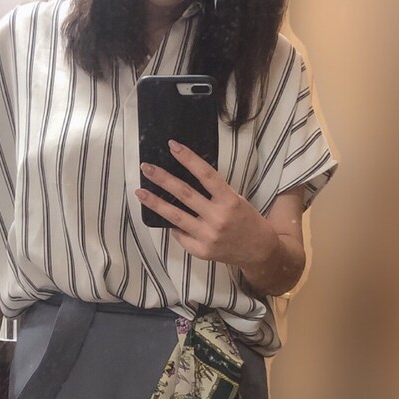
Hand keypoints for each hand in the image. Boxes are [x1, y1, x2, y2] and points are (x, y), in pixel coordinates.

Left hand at [136, 140, 278, 269]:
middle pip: (184, 194)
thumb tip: (186, 177)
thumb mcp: (237, 200)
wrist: (258, 252)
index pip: (206, 175)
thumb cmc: (247, 221)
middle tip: (146, 167)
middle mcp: (217, 218)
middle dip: (163, 179)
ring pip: (175, 216)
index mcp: (229, 201)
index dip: (188, 159)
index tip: (172, 146)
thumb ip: (215, 192)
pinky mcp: (200, 251)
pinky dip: (172, 225)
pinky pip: (180, 234)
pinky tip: (164, 216)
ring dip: (155, 202)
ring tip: (140, 192)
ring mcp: (207, 236)